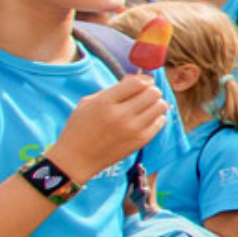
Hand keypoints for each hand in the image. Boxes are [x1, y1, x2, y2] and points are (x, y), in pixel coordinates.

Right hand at [52, 75, 170, 181]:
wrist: (76, 158)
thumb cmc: (80, 127)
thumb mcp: (89, 102)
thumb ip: (113, 89)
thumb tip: (138, 78)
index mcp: (105, 102)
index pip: (137, 83)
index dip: (144, 79)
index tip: (143, 82)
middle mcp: (120, 115)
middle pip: (153, 93)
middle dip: (151, 90)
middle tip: (145, 95)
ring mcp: (132, 129)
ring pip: (160, 106)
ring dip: (156, 103)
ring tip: (146, 107)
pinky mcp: (140, 141)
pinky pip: (160, 122)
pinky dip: (157, 117)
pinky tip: (147, 118)